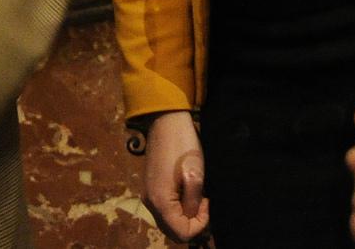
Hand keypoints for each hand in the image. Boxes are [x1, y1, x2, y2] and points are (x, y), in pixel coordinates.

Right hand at [140, 110, 209, 241]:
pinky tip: (186, 193)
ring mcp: (148, 195)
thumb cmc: (182, 144)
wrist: (165, 121)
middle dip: (191, 224)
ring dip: (184, 217)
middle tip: (203, 203)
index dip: (199, 224)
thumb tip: (192, 216)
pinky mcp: (150, 189)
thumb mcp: (195, 174)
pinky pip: (164, 211)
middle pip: (172, 232)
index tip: (206, 203)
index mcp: (160, 200)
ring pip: (168, 223)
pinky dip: (177, 210)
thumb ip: (193, 201)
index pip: (182, 232)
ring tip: (196, 197)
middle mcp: (150, 202)